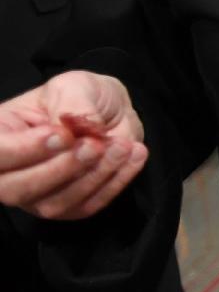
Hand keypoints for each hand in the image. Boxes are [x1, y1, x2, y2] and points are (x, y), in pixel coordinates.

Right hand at [0, 71, 146, 219]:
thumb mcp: (74, 85)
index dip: (24, 149)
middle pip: (16, 189)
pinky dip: (113, 183)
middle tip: (95, 144)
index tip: (62, 134)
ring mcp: (36, 193)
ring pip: (53, 203)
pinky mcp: (68, 206)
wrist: (111, 109)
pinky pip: (86, 206)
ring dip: (93, 175)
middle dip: (61, 168)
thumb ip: (72, 104)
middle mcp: (9, 171)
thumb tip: (73, 129)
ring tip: (122, 145)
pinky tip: (132, 156)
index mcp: (1, 134)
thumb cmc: (81, 95)